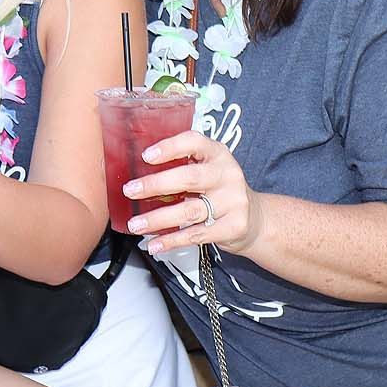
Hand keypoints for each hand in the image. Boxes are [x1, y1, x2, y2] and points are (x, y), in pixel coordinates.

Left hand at [123, 130, 263, 256]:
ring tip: (136, 224)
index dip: (170, 147)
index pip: (194, 142)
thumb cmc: (219, 190)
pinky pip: (196, 234)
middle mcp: (228, 174)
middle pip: (189, 178)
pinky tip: (154, 244)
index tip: (146, 156)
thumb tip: (136, 171)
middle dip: (155, 185)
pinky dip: (172, 240)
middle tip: (131, 191)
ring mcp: (234, 201)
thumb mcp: (207, 169)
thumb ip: (181, 166)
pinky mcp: (234, 226)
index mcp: (218, 154)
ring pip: (190, 210)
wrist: (255, 219)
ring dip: (158, 219)